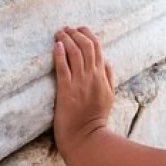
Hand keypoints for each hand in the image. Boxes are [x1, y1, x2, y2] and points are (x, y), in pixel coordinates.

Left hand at [52, 26, 116, 159]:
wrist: (86, 137)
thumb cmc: (95, 118)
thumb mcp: (109, 96)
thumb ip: (109, 77)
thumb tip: (107, 61)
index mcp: (102, 76)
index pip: (97, 48)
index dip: (87, 34)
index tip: (78, 28)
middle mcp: (92, 77)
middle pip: (86, 46)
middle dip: (76, 33)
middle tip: (66, 28)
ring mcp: (80, 83)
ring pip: (74, 53)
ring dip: (66, 39)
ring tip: (59, 32)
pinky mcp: (66, 91)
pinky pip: (63, 67)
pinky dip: (59, 54)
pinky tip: (55, 45)